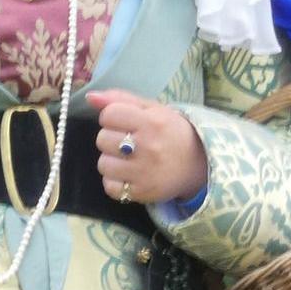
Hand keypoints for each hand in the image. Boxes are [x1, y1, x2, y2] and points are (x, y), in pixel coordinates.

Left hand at [87, 89, 208, 204]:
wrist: (199, 164)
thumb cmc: (171, 132)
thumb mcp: (152, 109)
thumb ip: (120, 99)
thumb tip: (90, 97)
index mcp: (152, 122)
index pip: (109, 115)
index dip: (112, 117)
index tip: (124, 122)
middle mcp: (148, 147)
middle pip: (102, 139)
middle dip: (111, 138)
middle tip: (128, 141)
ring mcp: (145, 172)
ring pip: (103, 164)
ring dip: (112, 161)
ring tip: (128, 159)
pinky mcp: (142, 192)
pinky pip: (110, 186)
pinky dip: (115, 182)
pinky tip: (129, 175)